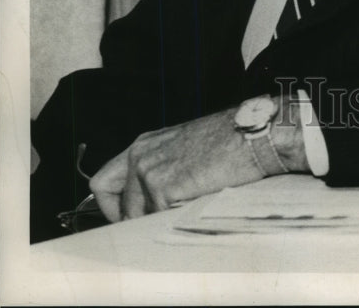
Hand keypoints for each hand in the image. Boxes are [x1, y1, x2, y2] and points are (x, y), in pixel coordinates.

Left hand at [90, 108, 262, 221]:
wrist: (254, 134)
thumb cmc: (230, 140)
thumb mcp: (185, 147)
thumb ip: (162, 167)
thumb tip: (152, 201)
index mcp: (145, 144)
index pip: (104, 181)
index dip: (114, 205)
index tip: (131, 216)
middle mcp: (140, 154)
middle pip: (110, 199)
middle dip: (126, 217)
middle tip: (149, 223)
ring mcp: (148, 170)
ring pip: (135, 216)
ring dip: (157, 219)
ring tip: (186, 207)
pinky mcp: (163, 187)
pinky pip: (156, 220)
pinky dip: (173, 220)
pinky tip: (195, 205)